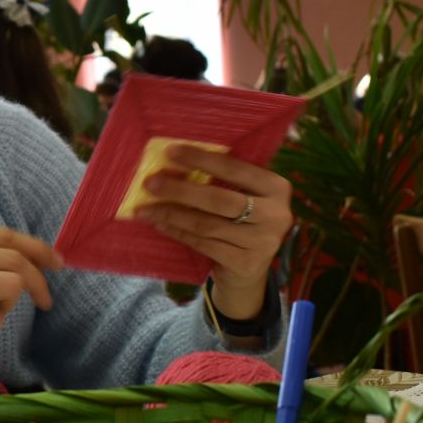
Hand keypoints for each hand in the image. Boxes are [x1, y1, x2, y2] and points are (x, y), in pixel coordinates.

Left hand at [139, 145, 291, 319]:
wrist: (249, 271)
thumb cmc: (241, 224)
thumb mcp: (243, 198)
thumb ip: (222, 182)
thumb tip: (174, 163)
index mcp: (277, 188)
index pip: (235, 169)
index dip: (201, 160)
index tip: (171, 151)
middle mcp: (276, 214)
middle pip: (219, 199)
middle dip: (181, 190)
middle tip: (151, 183)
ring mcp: (263, 242)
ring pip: (207, 224)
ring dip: (172, 214)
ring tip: (145, 208)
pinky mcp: (245, 263)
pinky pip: (203, 244)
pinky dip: (178, 232)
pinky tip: (159, 223)